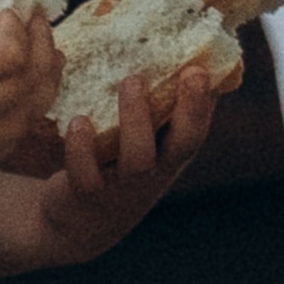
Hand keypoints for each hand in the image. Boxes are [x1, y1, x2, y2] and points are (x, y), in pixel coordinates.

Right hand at [0, 0, 63, 197]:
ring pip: (33, 110)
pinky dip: (29, 108)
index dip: (19, 28)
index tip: (10, 15)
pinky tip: (29, 88)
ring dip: (47, 78)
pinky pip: (17, 134)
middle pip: (29, 79)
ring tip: (51, 55)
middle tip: (40, 26)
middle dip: (43, 45)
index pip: (10, 51)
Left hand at [26, 63, 217, 265]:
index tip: (204, 69)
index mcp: (169, 157)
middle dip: (190, 110)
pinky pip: (86, 174)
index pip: (197, 131)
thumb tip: (185, 59)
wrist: (80, 224)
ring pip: (138, 159)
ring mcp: (122, 188)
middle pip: (182, 146)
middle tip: (191, 73)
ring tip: (131, 81)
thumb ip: (161, 110)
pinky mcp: (86, 196)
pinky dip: (82, 148)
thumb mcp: (145, 145)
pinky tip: (79, 122)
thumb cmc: (117, 168)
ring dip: (136, 120)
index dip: (204, 104)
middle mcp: (154, 173)